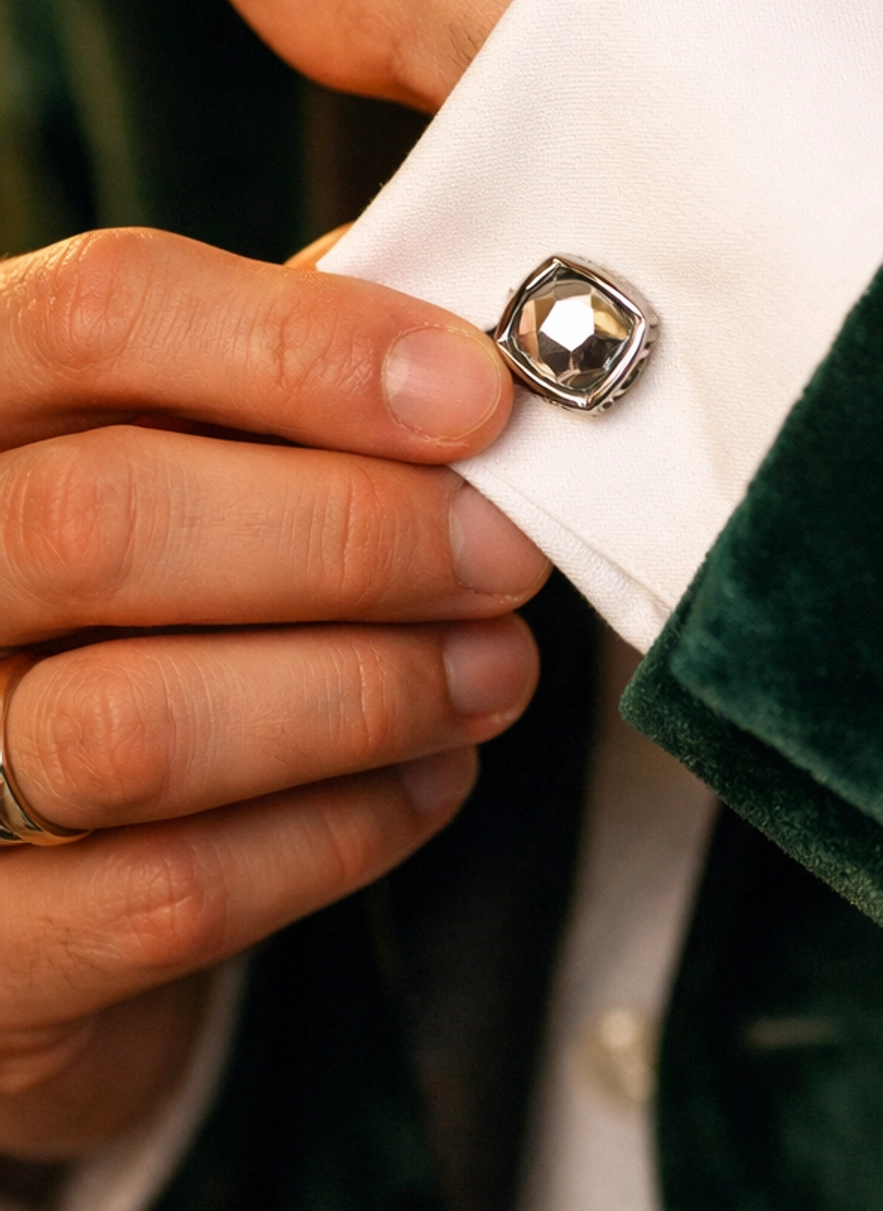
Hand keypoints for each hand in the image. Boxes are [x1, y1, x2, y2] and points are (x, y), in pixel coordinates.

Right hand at [0, 224, 546, 1158]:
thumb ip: (276, 375)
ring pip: (131, 725)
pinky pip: (167, 895)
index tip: (476, 394)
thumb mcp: (167, 454)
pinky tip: (432, 779)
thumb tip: (473, 315)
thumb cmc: (120, 612)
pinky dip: (335, 831)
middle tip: (506, 551)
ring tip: (492, 669)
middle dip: (350, 534)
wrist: (20, 874)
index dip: (303, 345)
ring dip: (361, 691)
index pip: (96, 316)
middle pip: (103, 520)